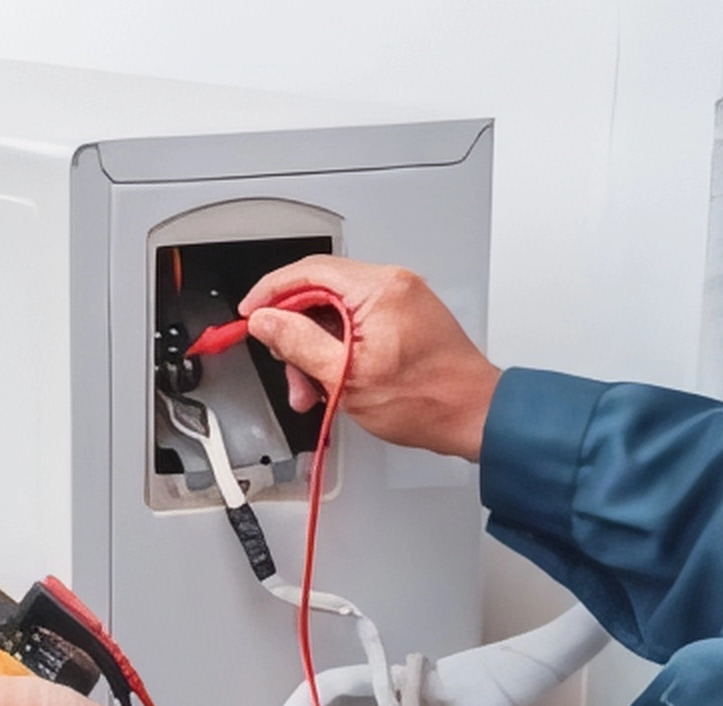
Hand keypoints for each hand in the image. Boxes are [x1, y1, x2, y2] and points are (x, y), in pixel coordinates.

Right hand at [239, 255, 500, 460]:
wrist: (473, 416)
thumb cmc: (426, 400)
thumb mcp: (346, 377)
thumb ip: (298, 344)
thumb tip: (264, 321)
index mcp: (378, 289)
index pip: (307, 272)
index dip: (270, 293)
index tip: (249, 315)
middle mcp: (391, 284)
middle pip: (318, 292)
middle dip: (293, 332)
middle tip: (285, 367)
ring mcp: (399, 299)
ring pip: (333, 312)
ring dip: (313, 349)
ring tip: (310, 390)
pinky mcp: (402, 317)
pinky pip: (354, 323)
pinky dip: (335, 350)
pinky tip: (331, 381)